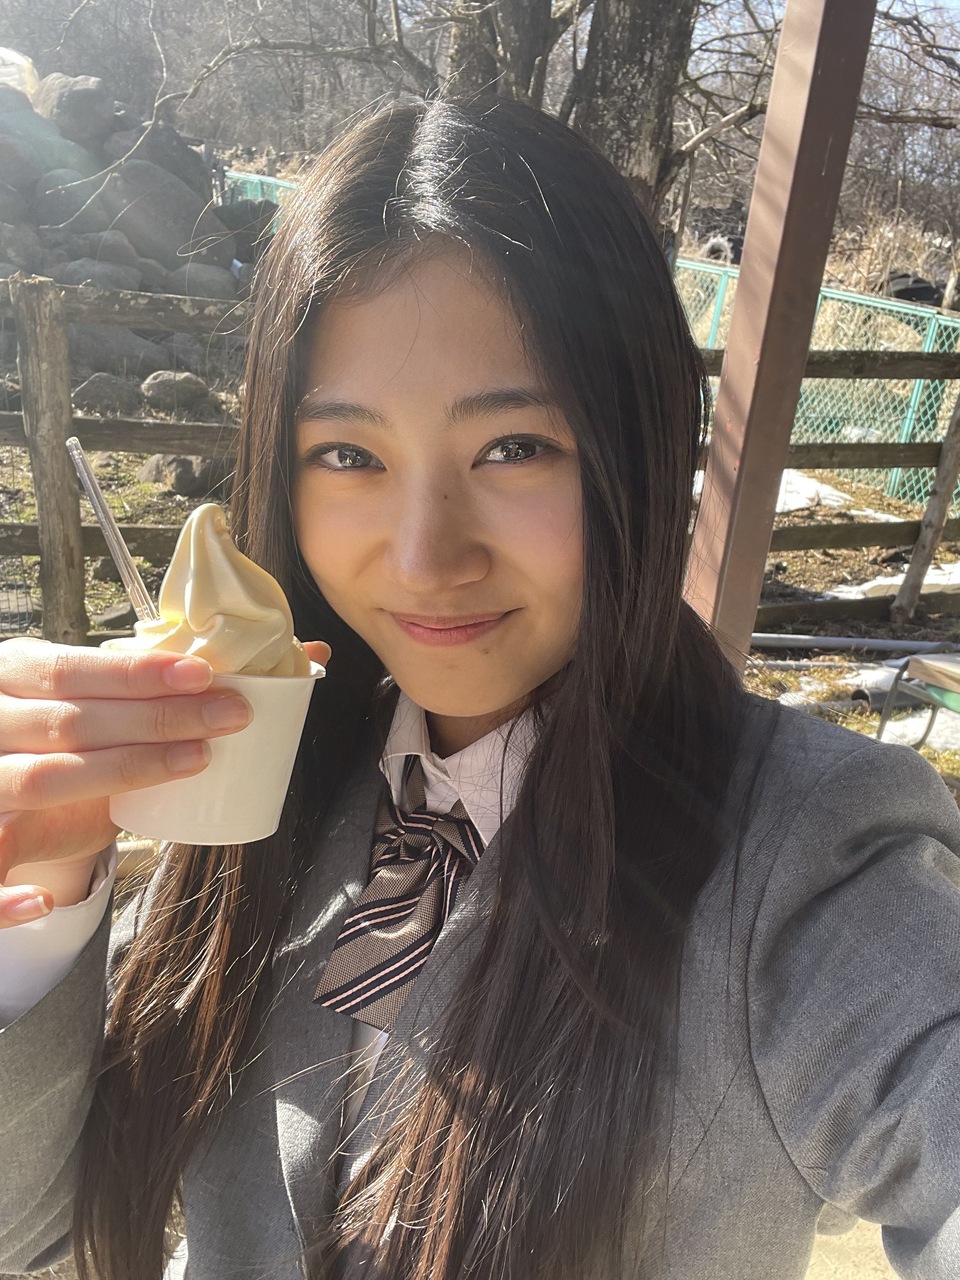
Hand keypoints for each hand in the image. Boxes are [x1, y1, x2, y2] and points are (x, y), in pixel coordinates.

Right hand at [0, 637, 327, 925]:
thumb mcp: (114, 703)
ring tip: (195, 764)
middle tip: (230, 717)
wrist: (13, 804)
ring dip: (123, 772)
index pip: (72, 667)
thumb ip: (183, 681)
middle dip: (156, 719)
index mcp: (18, 674)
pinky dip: (5, 895)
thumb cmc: (76, 739)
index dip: (136, 673)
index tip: (205, 675)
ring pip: (44, 777)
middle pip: (71, 721)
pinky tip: (43, 900)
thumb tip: (311, 655)